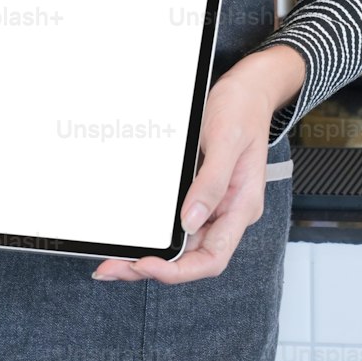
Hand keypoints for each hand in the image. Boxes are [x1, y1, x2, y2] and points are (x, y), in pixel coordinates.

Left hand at [91, 46, 303, 284]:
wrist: (247, 89)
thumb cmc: (242, 110)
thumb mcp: (227, 141)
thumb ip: (211, 183)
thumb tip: (190, 221)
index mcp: (241, 206)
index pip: (212, 257)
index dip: (179, 270)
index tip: (146, 265)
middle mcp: (227, 211)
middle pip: (192, 257)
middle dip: (153, 268)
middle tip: (114, 267)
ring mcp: (214, 204)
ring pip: (181, 244)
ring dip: (150, 255)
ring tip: (116, 259)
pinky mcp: (200, 192)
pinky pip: (177, 223)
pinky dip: (156, 233)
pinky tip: (135, 236)